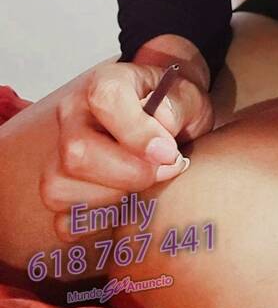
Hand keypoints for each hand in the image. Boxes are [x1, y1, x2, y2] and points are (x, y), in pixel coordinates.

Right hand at [41, 60, 213, 241]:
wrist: (165, 118)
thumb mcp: (189, 96)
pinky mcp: (61, 190)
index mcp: (104, 83)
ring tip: (146, 187)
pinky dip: (98, 224)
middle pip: (77, 153)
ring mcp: (59, 153)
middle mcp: (73, 116)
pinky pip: (64, 222)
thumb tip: (163, 121)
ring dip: (113, 200)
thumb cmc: (173, 107)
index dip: (136, 131)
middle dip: (129, 174)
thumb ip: (179, 106)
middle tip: (166, 170)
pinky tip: (127, 207)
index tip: (168, 152)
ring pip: (62, 190)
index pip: (105, 100)